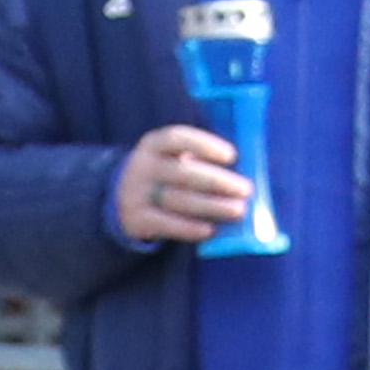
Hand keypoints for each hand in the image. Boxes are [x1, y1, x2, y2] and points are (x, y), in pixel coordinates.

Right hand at [114, 124, 253, 245]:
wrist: (123, 198)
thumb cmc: (167, 174)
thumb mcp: (174, 157)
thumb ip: (201, 160)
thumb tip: (243, 174)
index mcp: (154, 144)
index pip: (177, 138)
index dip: (204, 146)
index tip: (232, 156)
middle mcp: (142, 166)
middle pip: (182, 173)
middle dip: (217, 182)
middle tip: (246, 190)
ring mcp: (135, 194)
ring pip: (177, 200)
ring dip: (211, 206)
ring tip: (238, 211)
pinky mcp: (135, 219)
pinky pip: (165, 224)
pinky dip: (189, 228)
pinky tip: (211, 230)